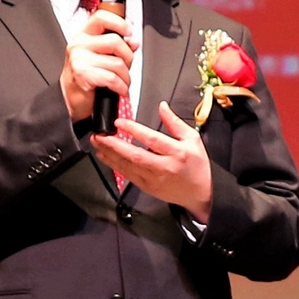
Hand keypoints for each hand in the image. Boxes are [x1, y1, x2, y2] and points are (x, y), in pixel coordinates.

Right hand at [60, 9, 137, 122]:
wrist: (75, 99)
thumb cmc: (87, 76)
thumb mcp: (102, 56)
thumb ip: (118, 46)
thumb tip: (133, 42)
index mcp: (84, 35)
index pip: (101, 17)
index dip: (119, 23)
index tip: (128, 33)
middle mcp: (79, 44)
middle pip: (115, 41)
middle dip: (128, 57)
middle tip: (126, 66)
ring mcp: (78, 59)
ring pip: (116, 63)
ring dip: (125, 77)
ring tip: (122, 81)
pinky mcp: (82, 74)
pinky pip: (112, 78)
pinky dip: (121, 87)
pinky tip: (120, 89)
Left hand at [92, 101, 211, 222]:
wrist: (201, 193)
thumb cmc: (197, 165)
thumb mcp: (192, 139)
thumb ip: (175, 122)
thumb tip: (162, 106)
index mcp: (177, 152)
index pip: (152, 139)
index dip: (134, 130)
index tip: (120, 122)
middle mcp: (164, 167)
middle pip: (135, 155)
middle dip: (114, 145)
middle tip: (100, 135)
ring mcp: (154, 179)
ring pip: (128, 167)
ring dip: (110, 154)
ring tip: (98, 143)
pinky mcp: (148, 187)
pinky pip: (127, 175)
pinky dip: (114, 165)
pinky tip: (105, 156)